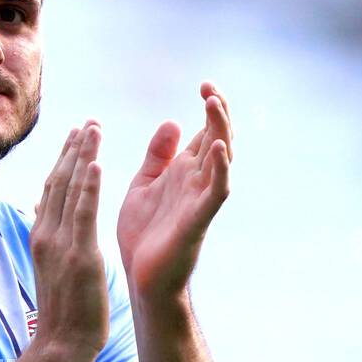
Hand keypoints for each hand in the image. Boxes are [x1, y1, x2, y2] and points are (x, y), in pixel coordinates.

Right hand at [30, 120, 109, 361]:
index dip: (63, 160)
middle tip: (88, 122)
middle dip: (73, 149)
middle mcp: (46, 235)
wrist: (62, 344)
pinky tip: (95, 164)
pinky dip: (88, 187)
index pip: (51, 189)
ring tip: (93, 130)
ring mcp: (61, 244)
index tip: (75, 135)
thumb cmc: (63, 311)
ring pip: (69, 191)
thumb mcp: (52, 268)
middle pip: (58, 182)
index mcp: (42, 237)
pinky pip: (83, 214)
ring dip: (82, 157)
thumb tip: (41, 209)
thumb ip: (48, 236)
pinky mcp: (79, 255)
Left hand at [117, 81, 232, 304]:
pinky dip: (220, 169)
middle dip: (217, 112)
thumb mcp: (144, 185)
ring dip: (220, 131)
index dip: (210, 108)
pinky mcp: (198, 220)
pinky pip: (216, 191)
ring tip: (214, 105)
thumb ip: (158, 156)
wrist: (140, 278)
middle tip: (209, 88)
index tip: (204, 83)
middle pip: (217, 138)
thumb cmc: (143, 235)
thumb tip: (173, 121)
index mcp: (183, 172)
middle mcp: (196, 182)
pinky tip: (215, 147)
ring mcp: (200, 199)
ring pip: (221, 159)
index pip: (204, 132)